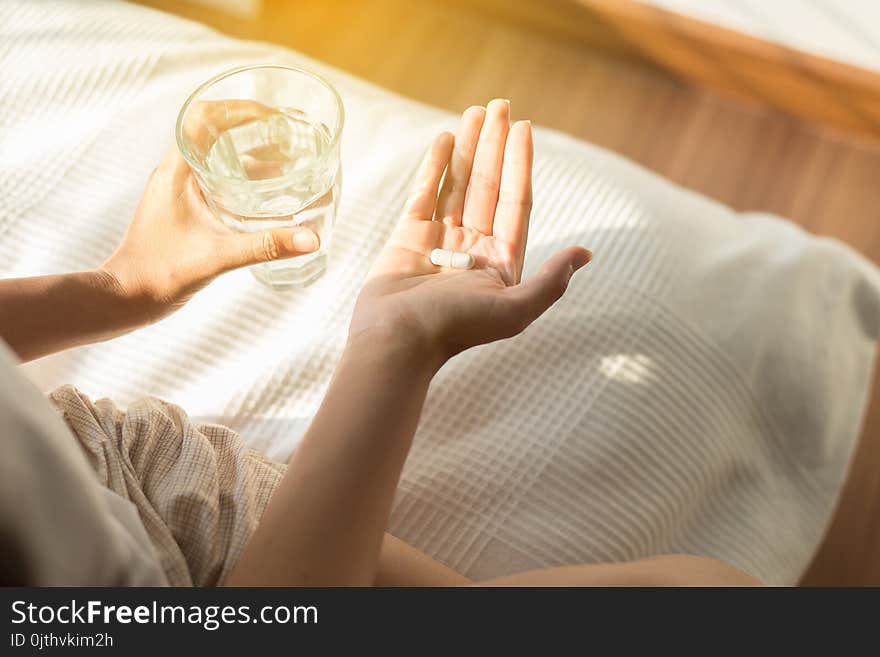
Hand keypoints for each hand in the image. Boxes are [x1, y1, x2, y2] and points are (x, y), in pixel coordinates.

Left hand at [100, 101, 320, 321]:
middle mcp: (176, 173)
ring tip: (287, 158)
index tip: (273, 118)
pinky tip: (268, 193)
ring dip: (251, 152)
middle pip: (215, 131)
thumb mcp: (218, 257)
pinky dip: (244, 176)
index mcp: (176, 171)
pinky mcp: (185, 207)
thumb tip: (310, 239)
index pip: (203, 117)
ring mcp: (179, 190)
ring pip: (217, 155)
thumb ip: (265, 247)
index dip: (239, 110)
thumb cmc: (159, 274)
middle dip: (254, 129)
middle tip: (289, 137)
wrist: (126, 299)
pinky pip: (217, 178)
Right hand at [350, 99, 591, 365]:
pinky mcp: (407, 238)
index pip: (514, 202)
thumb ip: (551, 281)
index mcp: (500, 263)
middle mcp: (472, 248)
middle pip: (487, 186)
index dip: (520, 164)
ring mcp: (439, 241)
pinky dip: (433, 167)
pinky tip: (444, 138)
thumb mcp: (515, 309)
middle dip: (494, 145)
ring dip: (467, 147)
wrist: (397, 342)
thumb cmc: (456, 328)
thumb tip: (586, 253)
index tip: (524, 127)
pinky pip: (423, 194)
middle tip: (499, 105)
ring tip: (474, 112)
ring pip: (456, 185)